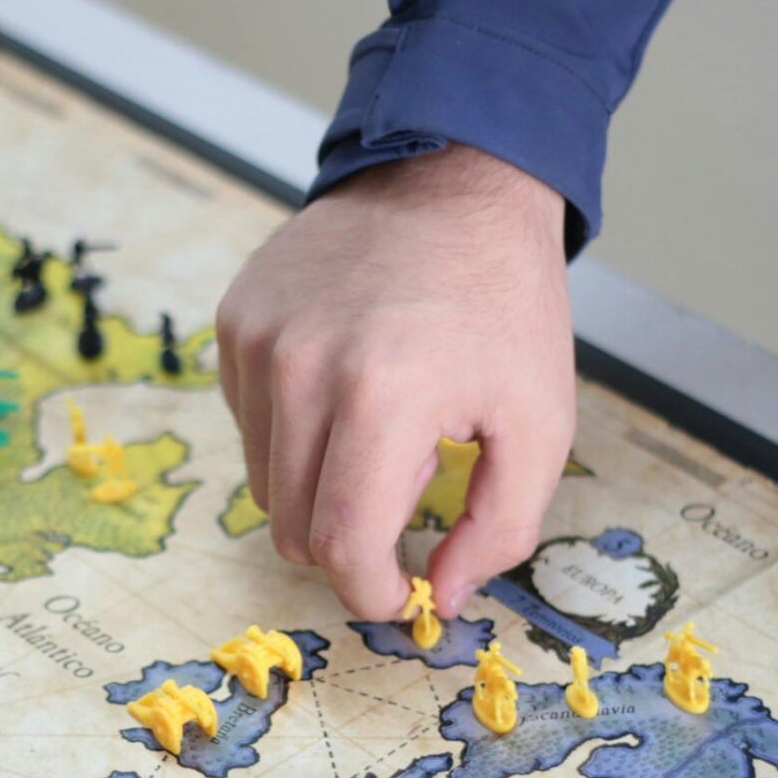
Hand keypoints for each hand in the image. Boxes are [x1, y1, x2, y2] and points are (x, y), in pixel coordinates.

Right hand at [216, 144, 574, 619]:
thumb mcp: (541, 423)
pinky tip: (346, 384)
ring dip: (320, 485)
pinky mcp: (236, 321)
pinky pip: (249, 423)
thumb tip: (446, 596)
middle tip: (408, 494)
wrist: (453, 181)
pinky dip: (293, 431)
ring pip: (264, 484)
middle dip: (350, 542)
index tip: (405, 591)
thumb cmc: (504, 305)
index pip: (341, 546)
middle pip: (293, 529)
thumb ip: (501, 528)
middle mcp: (302, 368)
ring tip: (382, 429)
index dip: (374, 593)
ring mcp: (259, 341)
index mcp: (383, 397)